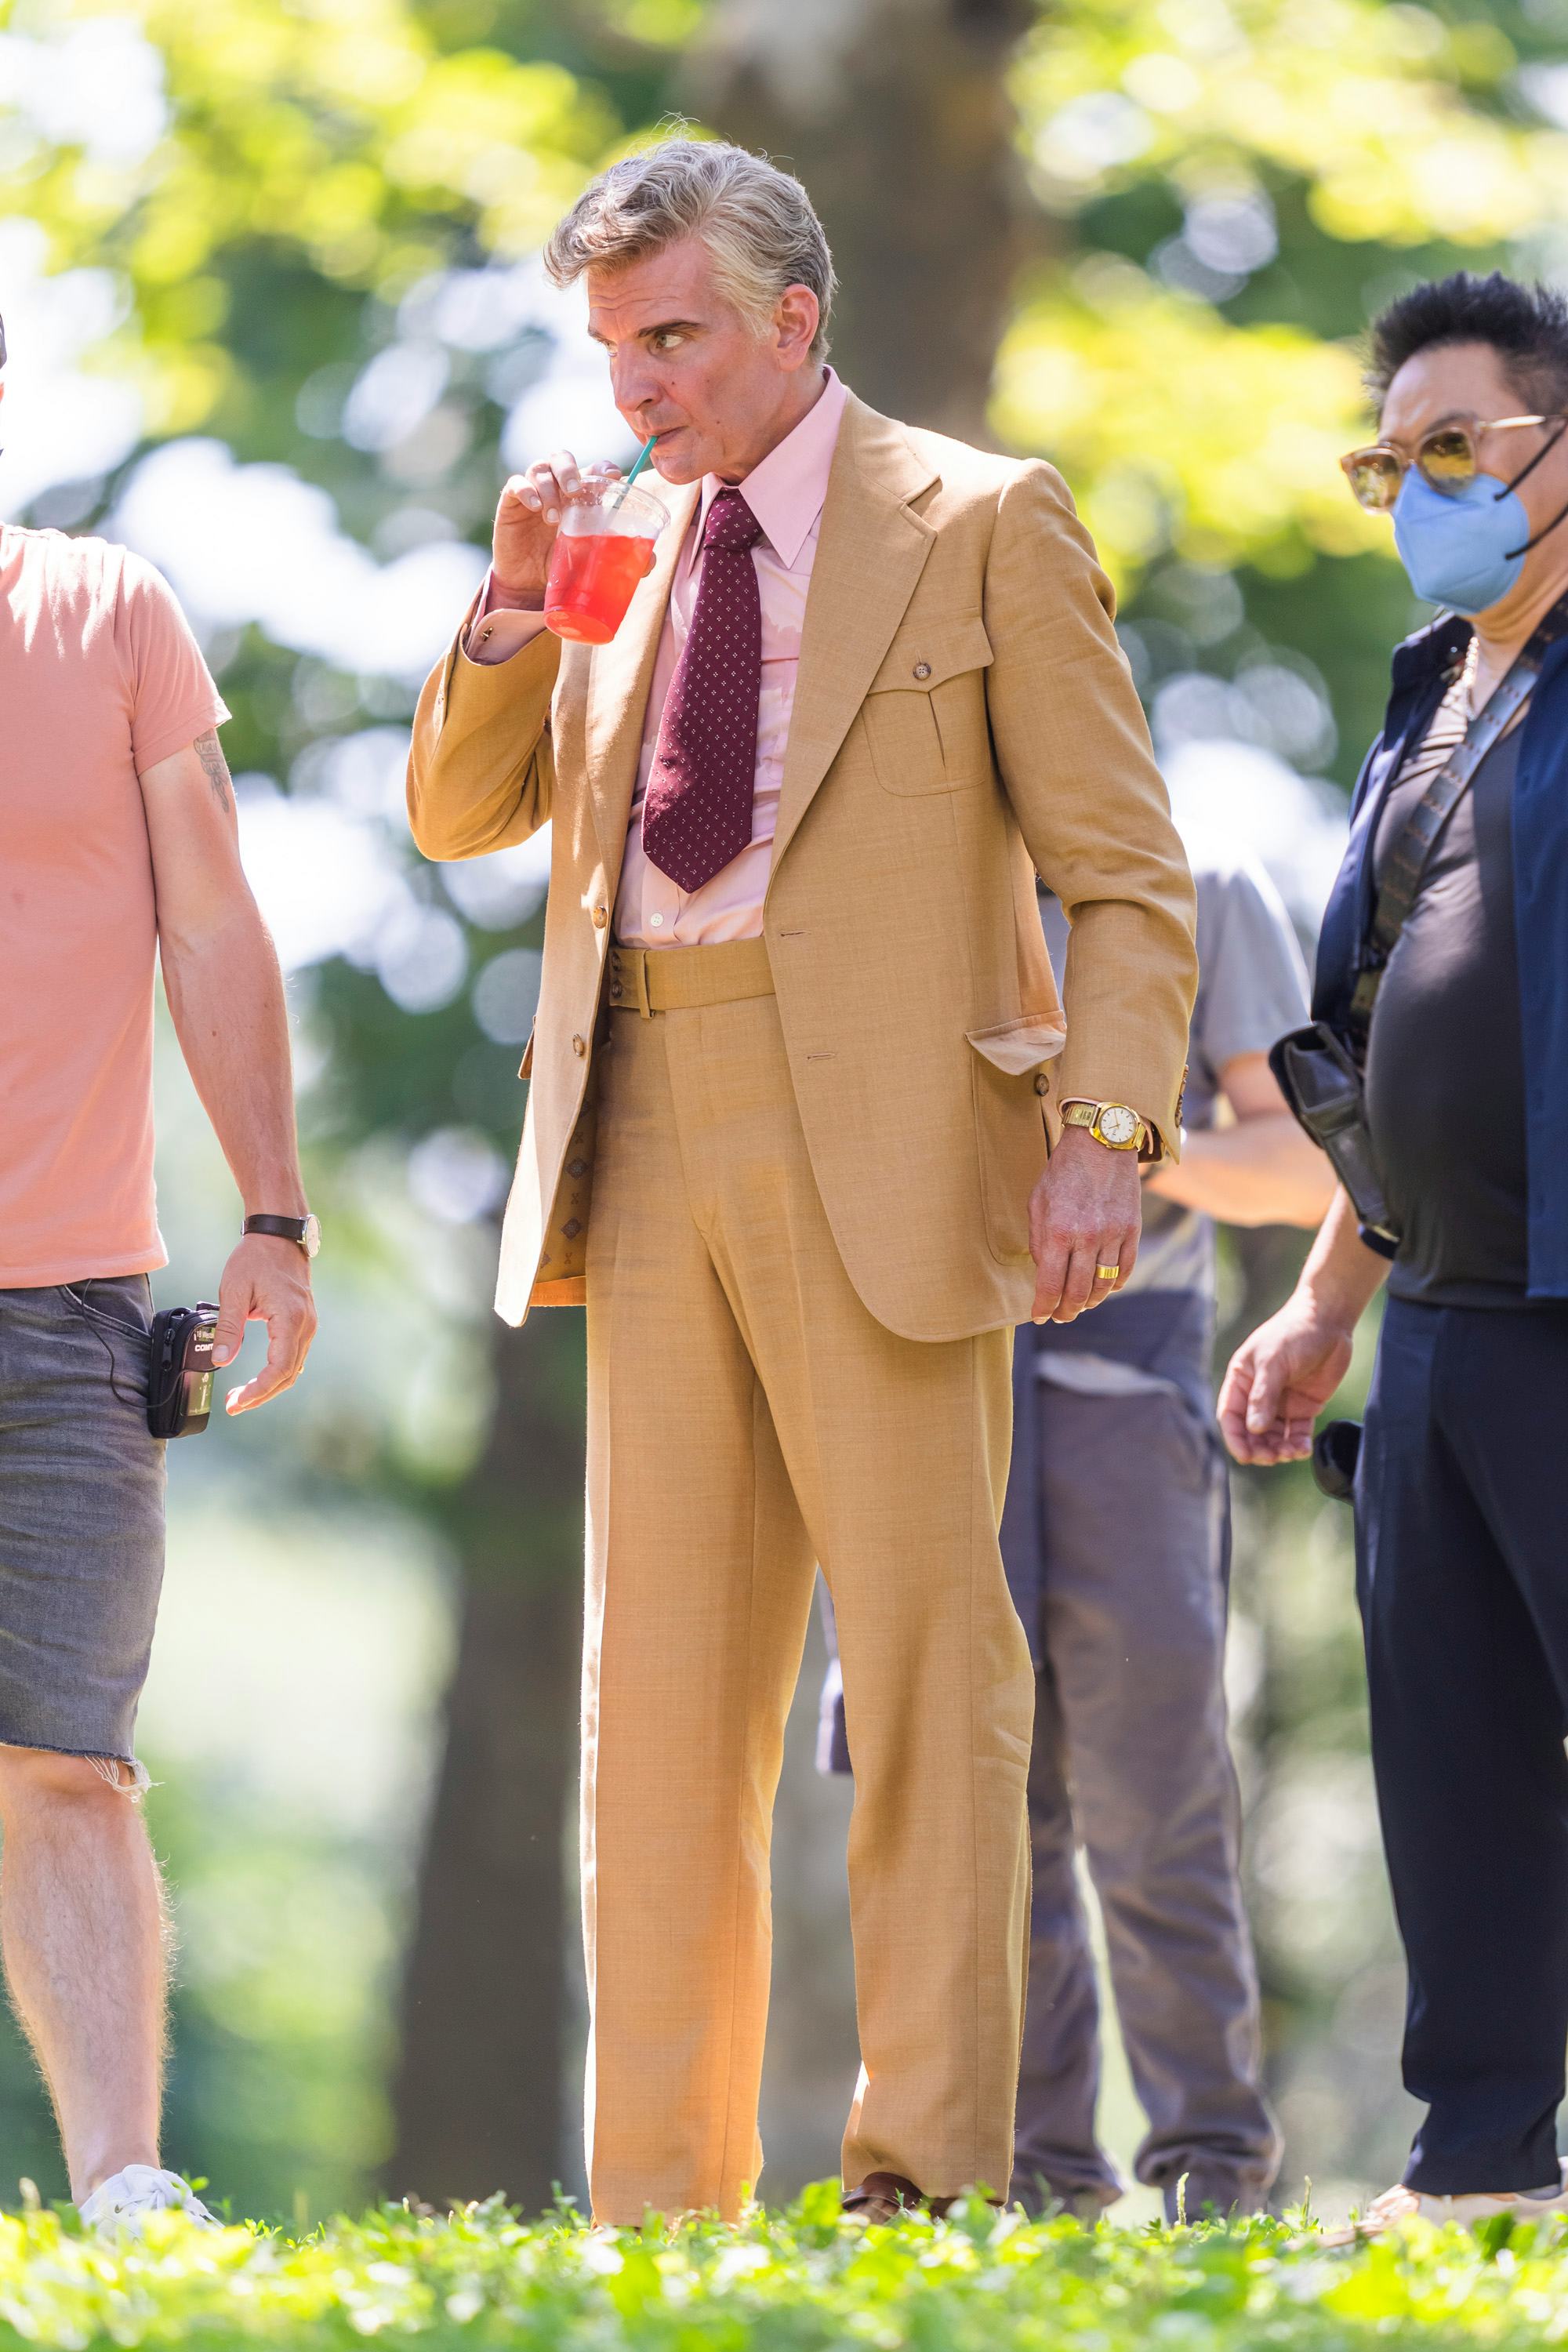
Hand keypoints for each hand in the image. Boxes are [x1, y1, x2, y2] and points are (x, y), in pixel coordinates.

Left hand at [210, 1234, 316, 1414]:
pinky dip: (277, 1373)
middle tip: (233, 1405)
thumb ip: (228, 1327)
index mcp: (290, 1318)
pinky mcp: (303, 1323)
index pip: (280, 1368)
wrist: (279, 1237)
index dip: (259, 1390)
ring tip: (241, 1396)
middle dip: (261, 1395)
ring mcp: (308, 1325)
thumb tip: (221, 1360)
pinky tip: (259, 1380)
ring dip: (269, 1387)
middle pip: (289, 1374)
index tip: (237, 1401)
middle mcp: (305, 1325)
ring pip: (293, 1368)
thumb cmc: (256, 1258)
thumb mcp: (234, 1290)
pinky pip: (294, 1357)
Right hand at [491, 450, 623, 604]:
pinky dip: (526, 491)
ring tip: (553, 518)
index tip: (613, 476)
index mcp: (581, 495)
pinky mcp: (510, 501)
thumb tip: (651, 562)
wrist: (529, 584)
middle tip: (575, 490)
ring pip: (540, 468)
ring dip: (549, 488)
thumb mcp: (592, 560)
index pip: (593, 469)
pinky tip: (534, 507)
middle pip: (563, 458)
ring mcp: (534, 491)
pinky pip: (515, 484)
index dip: (603, 468)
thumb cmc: (564, 565)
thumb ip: (619, 556)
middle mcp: (557, 486)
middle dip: (570, 470)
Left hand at [1028, 1127, 1141, 1322]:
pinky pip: (1125, 1269)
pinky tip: (1103, 1288)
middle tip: (1060, 1315)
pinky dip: (1114, 1285)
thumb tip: (1044, 1273)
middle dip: (1066, 1311)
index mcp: (1058, 1230)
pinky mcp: (1132, 1230)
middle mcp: (1088, 1237)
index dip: (1043, 1306)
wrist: (1101, 1142)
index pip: (1050, 1284)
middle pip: (1077, 1292)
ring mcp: (1113, 1234)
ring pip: (1103, 1285)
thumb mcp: (1038, 1202)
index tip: (1040, 1315)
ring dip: (1089, 1301)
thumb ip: (1039, 1240)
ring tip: (1080, 1304)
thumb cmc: (1063, 1171)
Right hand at [1217, 1294, 1353, 1464]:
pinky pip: (1296, 1433)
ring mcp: (1281, 1402)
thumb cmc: (1294, 1333)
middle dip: (1259, 1448)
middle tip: (1271, 1457)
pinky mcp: (1303, 1407)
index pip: (1231, 1416)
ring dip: (1278, 1449)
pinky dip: (1297, 1444)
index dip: (1235, 1438)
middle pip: (1251, 1432)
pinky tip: (1302, 1449)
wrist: (1329, 1320)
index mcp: (1242, 1380)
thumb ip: (1263, 1396)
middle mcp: (1259, 1394)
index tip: (1244, 1456)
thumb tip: (1253, 1430)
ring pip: (1273, 1437)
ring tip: (1291, 1453)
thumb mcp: (1274, 1362)